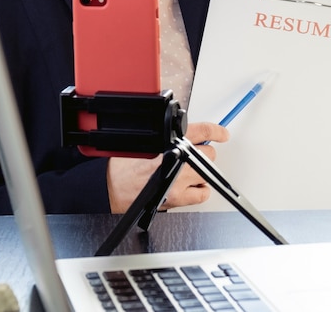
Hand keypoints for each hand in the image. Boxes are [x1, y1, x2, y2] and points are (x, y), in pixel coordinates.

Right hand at [106, 122, 229, 212]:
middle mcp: (175, 162)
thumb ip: (166, 138)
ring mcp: (178, 182)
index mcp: (167, 144)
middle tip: (192, 156)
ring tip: (185, 172)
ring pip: (207, 173)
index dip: (215, 131)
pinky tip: (189, 187)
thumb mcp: (143, 143)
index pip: (201, 131)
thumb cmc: (120, 168)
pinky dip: (199, 190)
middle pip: (208, 153)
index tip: (222, 133)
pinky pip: (203, 194)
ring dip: (200, 171)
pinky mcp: (177, 199)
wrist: (108, 189)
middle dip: (203, 154)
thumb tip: (186, 136)